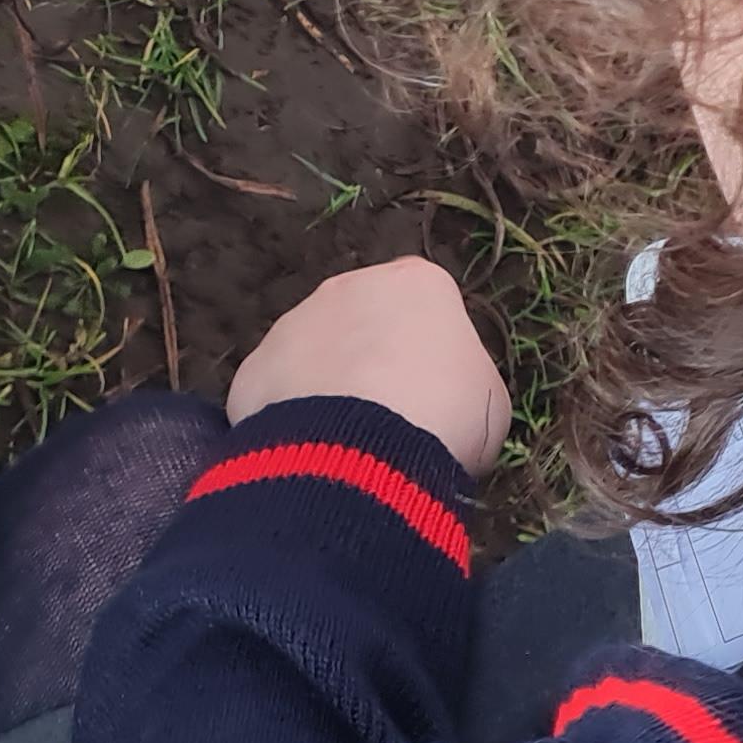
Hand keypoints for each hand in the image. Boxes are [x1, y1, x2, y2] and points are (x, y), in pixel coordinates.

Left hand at [228, 256, 511, 473]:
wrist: (363, 452)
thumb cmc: (445, 417)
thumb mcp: (488, 399)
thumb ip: (463, 377)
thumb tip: (440, 393)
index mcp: (417, 283)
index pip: (426, 305)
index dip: (430, 353)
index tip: (434, 396)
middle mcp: (349, 287)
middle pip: (363, 321)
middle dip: (372, 363)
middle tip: (387, 423)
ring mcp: (293, 324)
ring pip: (314, 355)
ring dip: (326, 390)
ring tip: (345, 448)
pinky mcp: (254, 369)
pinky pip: (276, 394)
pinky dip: (288, 423)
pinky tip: (307, 459)